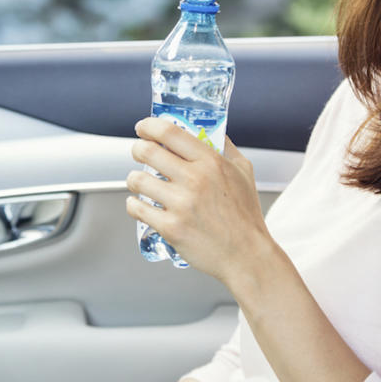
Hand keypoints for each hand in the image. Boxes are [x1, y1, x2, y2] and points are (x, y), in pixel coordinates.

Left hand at [125, 116, 274, 282]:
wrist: (247, 255)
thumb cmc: (246, 217)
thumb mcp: (244, 172)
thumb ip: (225, 149)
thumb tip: (210, 132)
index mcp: (211, 162)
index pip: (169, 132)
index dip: (149, 126)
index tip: (143, 128)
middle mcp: (194, 180)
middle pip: (147, 151)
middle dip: (137, 149)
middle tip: (139, 153)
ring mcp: (181, 204)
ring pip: (137, 180)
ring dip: (134, 179)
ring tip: (140, 183)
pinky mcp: (170, 227)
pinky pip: (137, 208)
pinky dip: (134, 205)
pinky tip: (140, 205)